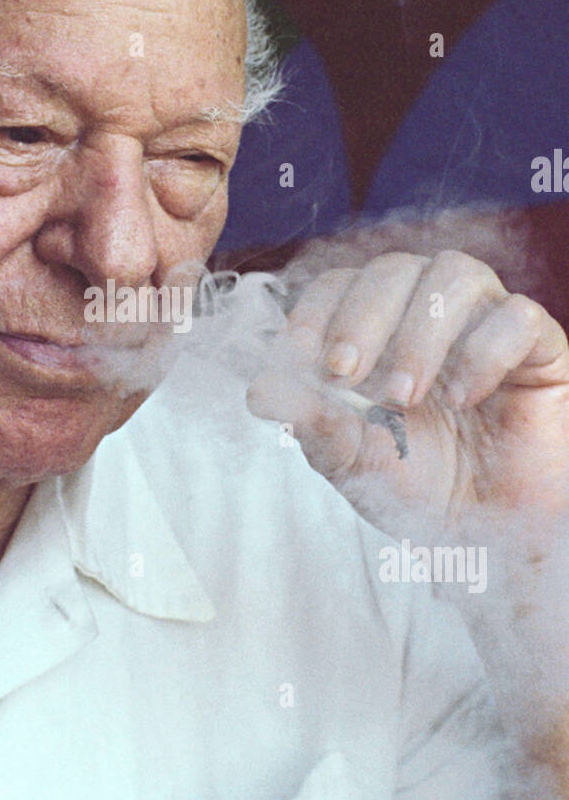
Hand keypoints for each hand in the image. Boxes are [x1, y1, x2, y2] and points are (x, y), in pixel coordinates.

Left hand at [246, 250, 568, 533]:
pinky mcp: (539, 345)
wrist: (486, 529)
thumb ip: (311, 421)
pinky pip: (518, 315)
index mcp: (376, 322)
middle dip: (361, 319)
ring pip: (455, 274)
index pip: (338, 284)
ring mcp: (485, 318)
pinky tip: (464, 398)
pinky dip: (485, 352)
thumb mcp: (350, 458)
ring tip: (406, 397)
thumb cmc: (415, 481)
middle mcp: (428, 306)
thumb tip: (260, 391)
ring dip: (420, 333)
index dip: (315, 312)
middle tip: (346, 374)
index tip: (301, 359)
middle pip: (392, 270)